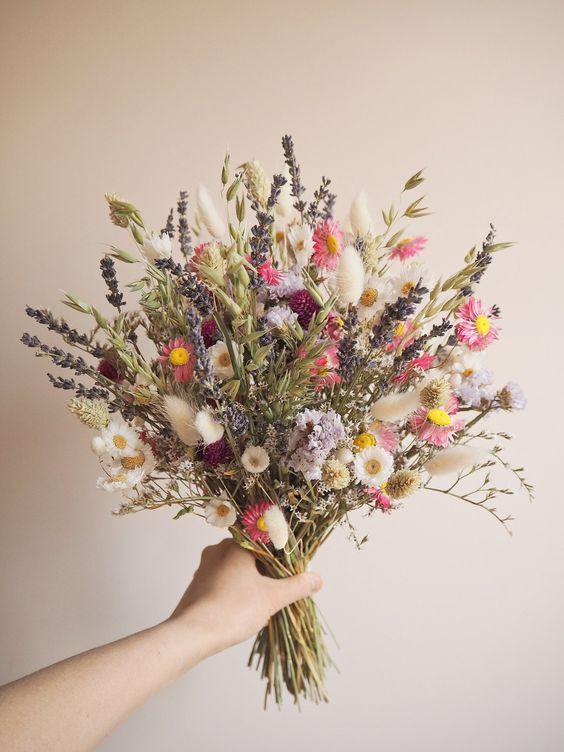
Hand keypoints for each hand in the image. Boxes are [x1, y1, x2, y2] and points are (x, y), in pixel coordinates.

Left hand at [169, 539, 322, 654]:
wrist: (191, 634)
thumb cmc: (233, 609)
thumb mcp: (272, 597)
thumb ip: (297, 586)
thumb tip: (317, 579)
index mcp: (236, 545)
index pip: (267, 543)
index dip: (282, 559)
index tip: (291, 576)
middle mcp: (217, 550)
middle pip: (252, 556)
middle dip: (267, 573)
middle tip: (278, 593)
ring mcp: (204, 567)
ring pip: (236, 570)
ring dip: (250, 583)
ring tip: (260, 604)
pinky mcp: (197, 585)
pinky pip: (223, 582)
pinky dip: (235, 592)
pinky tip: (240, 610)